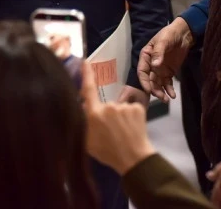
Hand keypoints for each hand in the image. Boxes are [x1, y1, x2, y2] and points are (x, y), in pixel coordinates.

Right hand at [81, 60, 156, 175]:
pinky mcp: (138, 108)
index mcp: (94, 114)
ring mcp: (125, 106)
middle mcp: (109, 106)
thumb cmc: (108, 153)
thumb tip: (82, 109)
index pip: (88, 89)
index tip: (86, 61)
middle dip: (107, 114)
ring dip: (120, 116)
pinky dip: (131, 117)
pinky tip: (132, 129)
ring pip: (119, 108)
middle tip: (110, 131)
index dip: (87, 74)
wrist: (134, 160)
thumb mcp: (87, 140)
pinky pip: (131, 109)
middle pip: (105, 105)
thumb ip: (83, 122)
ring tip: (123, 133)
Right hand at [137, 17, 193, 101]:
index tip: (148, 90)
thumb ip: (158, 52)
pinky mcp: (169, 72)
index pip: (142, 71)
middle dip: (154, 90)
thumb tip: (155, 65)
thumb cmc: (169, 34)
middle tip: (161, 97)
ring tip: (167, 100)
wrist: (183, 34)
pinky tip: (173, 95)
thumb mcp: (163, 41)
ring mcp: (160, 69)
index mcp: (146, 56)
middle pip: (150, 80)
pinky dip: (169, 90)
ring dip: (161, 92)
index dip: (144, 81)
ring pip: (158, 83)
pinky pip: (167, 83)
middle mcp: (151, 65)